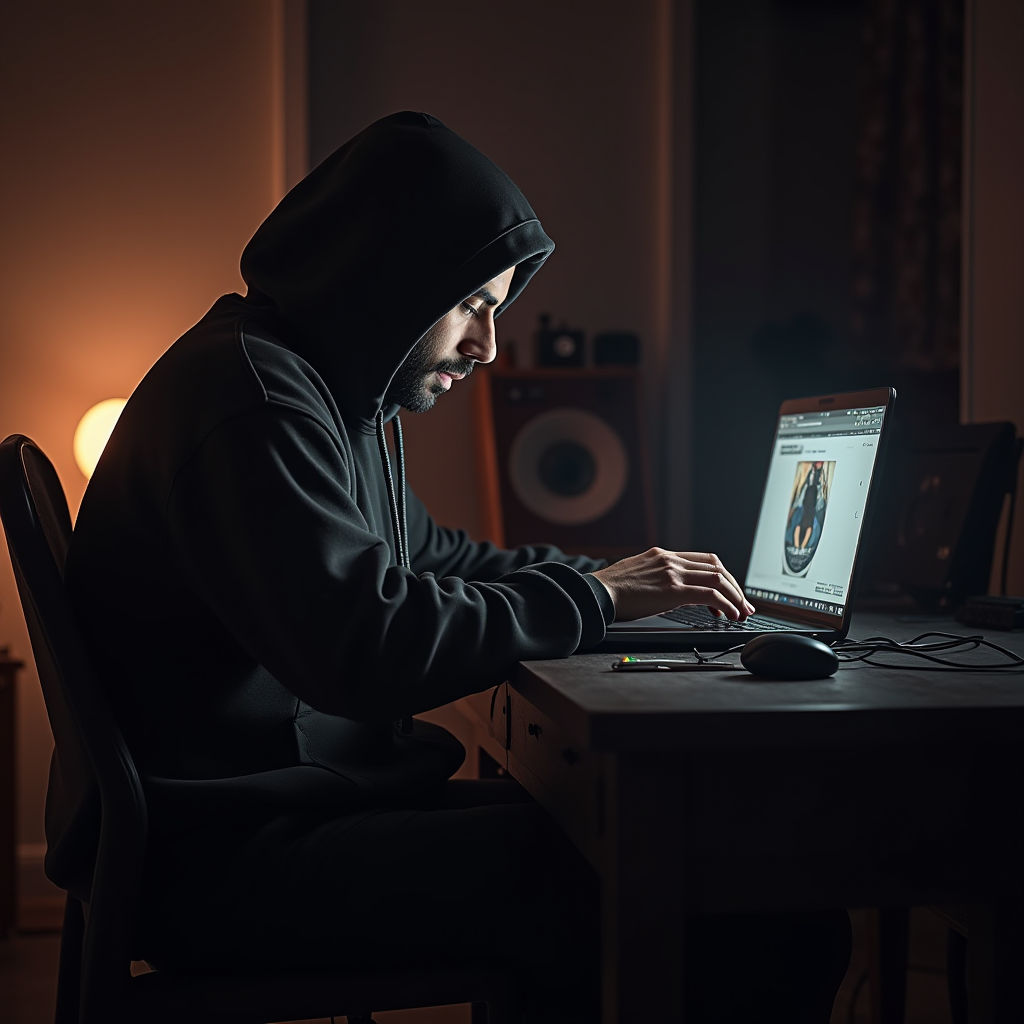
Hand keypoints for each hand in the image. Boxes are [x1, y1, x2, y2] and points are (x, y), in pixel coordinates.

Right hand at [591, 548, 754, 622]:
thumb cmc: (610, 590)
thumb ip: (657, 577)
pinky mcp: (672, 590)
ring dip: (735, 597)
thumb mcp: (637, 574)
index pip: (705, 560)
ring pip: (718, 579)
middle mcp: (670, 560)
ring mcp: (672, 573)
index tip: (729, 592)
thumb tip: (670, 592)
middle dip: (735, 588)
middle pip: (717, 567)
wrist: (596, 593)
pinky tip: (729, 616)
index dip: (723, 576)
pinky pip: (710, 595)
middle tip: (743, 605)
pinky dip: (726, 605)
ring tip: (740, 612)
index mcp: (662, 555)